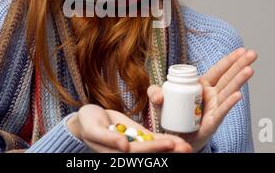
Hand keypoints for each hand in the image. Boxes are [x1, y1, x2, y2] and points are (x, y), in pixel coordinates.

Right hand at [67, 104, 192, 152]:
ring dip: (171, 148)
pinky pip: (152, 140)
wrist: (88, 118)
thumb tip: (124, 146)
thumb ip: (108, 139)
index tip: (170, 144)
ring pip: (154, 148)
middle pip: (150, 154)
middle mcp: (127, 153)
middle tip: (186, 148)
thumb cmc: (87, 123)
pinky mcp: (136, 138)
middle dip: (169, 151)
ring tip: (186, 147)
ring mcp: (133, 145)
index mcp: (115, 155)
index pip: (137, 153)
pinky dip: (164, 140)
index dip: (154, 148)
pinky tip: (177, 141)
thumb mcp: (93, 129)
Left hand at [147, 47, 256, 151]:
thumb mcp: (159, 103)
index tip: (242, 50)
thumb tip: (158, 94)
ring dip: (239, 80)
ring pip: (228, 91)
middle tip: (253, 54)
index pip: (218, 70)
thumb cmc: (172, 118)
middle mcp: (211, 95)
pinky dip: (229, 102)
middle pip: (228, 77)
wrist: (177, 139)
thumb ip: (155, 94)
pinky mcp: (212, 121)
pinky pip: (222, 110)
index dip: (229, 60)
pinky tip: (238, 94)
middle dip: (240, 65)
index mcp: (201, 86)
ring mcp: (214, 108)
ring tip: (250, 69)